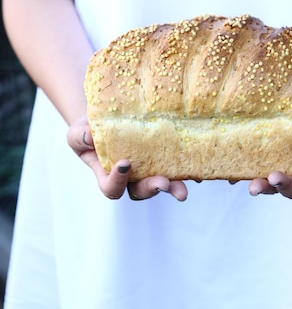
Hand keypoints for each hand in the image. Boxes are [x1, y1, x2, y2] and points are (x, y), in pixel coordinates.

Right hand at [66, 115, 187, 200]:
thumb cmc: (88, 129)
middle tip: (163, 184)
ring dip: (173, 186)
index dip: (117, 181)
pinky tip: (196, 169)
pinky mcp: (163, 158)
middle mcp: (130, 178)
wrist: (108, 116)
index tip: (125, 163)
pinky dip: (186, 170)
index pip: (112, 188)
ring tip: (184, 188)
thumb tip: (90, 135)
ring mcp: (148, 168)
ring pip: (161, 183)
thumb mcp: (77, 132)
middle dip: (153, 188)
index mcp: (107, 175)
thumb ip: (80, 137)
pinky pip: (176, 168)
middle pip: (141, 191)